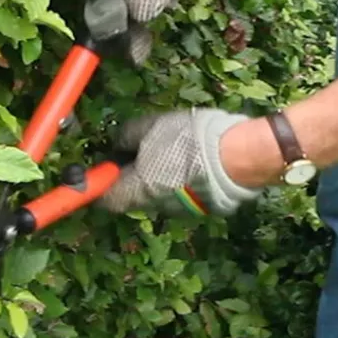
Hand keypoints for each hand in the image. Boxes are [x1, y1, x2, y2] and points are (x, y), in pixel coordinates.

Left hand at [99, 108, 262, 216]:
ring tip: (169, 149)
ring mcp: (180, 211)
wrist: (238, 157)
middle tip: (138, 150)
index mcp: (137, 191)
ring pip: (157, 194)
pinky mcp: (201, 208)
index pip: (104, 199)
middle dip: (131, 175)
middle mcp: (155, 207)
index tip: (102, 167)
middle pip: (132, 196)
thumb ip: (127, 137)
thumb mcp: (150, 127)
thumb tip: (116, 144)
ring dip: (156, 176)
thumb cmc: (188, 140)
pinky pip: (180, 194)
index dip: (99, 184)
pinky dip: (178, 180)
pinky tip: (189, 159)